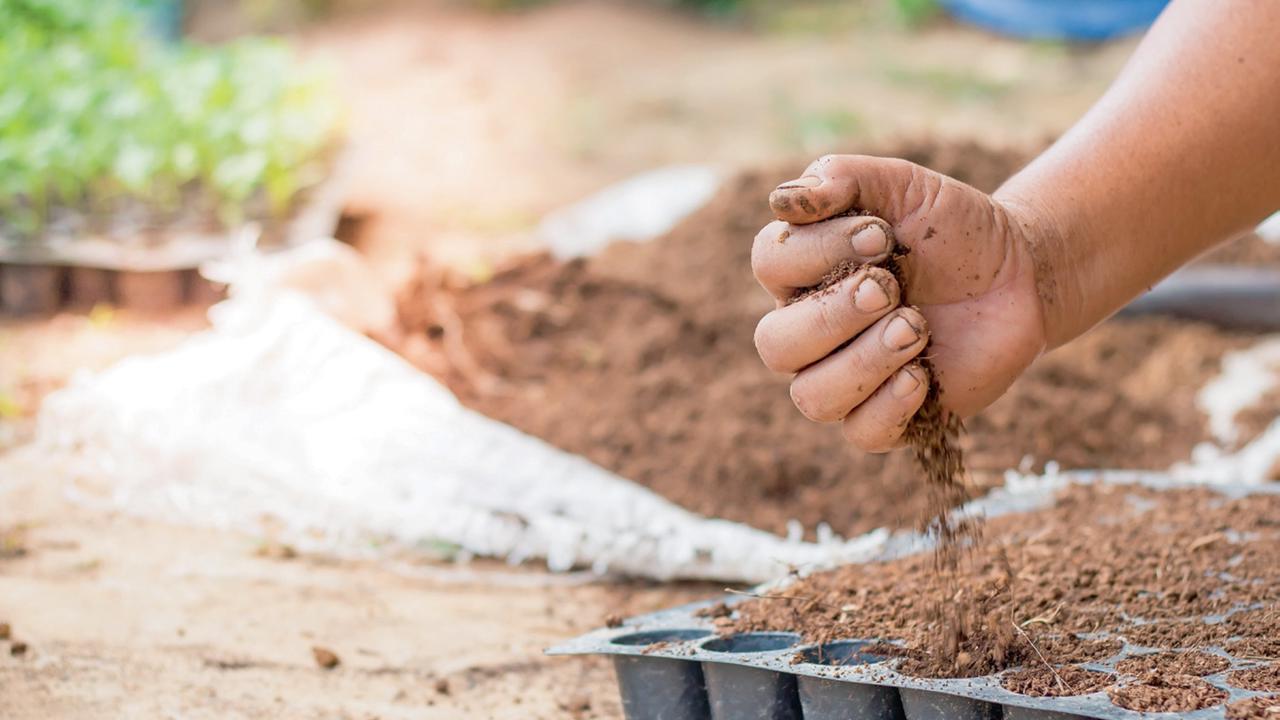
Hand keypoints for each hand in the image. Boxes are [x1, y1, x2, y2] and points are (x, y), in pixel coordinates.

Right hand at [751, 154, 1051, 451]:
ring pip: (812, 397)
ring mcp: (847, 379)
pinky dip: (888, 405)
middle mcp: (812, 331)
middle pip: (775, 344)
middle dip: (833, 315)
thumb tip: (785, 201)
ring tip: (915, 328)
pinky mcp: (891, 418)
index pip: (769, 264)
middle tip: (891, 288)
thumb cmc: (952, 228)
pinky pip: (861, 432)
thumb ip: (841, 177)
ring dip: (862, 362)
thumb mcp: (902, 185)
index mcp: (803, 273)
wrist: (1021, 273)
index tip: (882, 235)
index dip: (816, 251)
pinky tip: (922, 374)